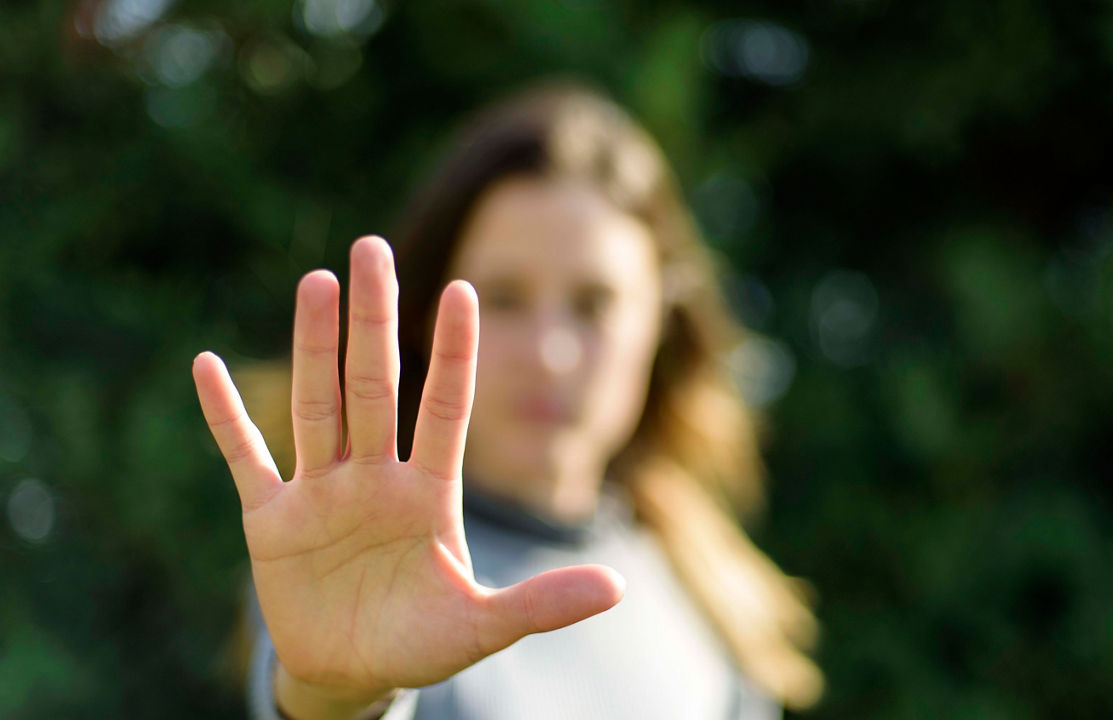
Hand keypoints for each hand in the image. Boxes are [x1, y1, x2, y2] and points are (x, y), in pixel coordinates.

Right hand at [193, 236, 624, 699]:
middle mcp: (376, 477)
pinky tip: (208, 365)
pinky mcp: (271, 521)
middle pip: (375, 386)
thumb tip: (618, 587)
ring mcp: (322, 493)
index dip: (453, 352)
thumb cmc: (421, 643)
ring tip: (316, 281)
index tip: (464, 289)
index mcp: (429, 493)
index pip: (445, 407)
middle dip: (374, 320)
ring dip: (313, 346)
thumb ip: (542, 603)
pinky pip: (245, 458)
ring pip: (318, 405)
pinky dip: (226, 418)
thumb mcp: (482, 626)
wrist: (352, 676)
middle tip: (371, 247)